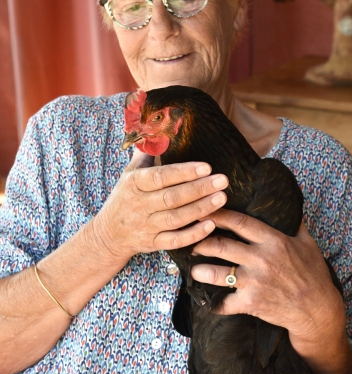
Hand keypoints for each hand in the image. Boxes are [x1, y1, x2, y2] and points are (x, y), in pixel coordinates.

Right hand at [91, 150, 228, 264]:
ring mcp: (146, 226)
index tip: (206, 167)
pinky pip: (175, 241)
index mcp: (134, 183)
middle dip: (199, 189)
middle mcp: (139, 205)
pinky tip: (210, 224)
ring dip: (200, 208)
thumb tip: (160, 130)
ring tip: (221, 198)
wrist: (109, 233)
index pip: (160, 177)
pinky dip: (193, 234)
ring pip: (176, 218)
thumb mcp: (129, 173)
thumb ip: (147, 154)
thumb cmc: (125, 197)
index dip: (184, 172)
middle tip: (222, 181)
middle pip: (172, 197)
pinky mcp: (153, 243)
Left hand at [191, 210, 344, 344]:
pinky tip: (207, 302)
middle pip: (221, 245)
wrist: (317, 310)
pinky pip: (224, 303)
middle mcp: (261, 259)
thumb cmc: (313, 275)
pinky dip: (214, 304)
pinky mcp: (251, 303)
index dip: (218, 215)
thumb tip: (289, 205)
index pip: (239, 222)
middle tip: (192, 242)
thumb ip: (295, 225)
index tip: (204, 211)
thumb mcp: (308, 244)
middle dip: (201, 242)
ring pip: (217, 273)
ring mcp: (254, 282)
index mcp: (273, 241)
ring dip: (200, 271)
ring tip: (193, 270)